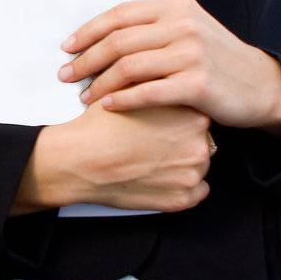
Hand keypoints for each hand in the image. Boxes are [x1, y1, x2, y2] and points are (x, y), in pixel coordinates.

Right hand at [15, 102, 212, 213]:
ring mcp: (192, 174)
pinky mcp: (181, 198)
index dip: (178, 115)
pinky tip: (160, 177)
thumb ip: (156, 86)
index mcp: (191, 115)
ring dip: (181, 162)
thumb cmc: (100, 127)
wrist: (80, 159)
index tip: (164, 120)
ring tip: (151, 158)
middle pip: (200, 139)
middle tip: (154, 139)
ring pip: (197, 165)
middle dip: (181, 139)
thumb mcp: (131, 92)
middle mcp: (199, 144)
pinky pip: (195, 192)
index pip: (197, 112)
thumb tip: (166, 81)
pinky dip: (180, 186)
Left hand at [58, 0, 280, 131]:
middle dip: (86, 59)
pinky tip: (106, 107)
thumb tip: (102, 33)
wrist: (262, 86)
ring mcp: (191, 54)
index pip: (120, 15)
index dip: (89, 31)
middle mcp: (183, 25)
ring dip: (99, 83)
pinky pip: (147, 92)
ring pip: (129, 67)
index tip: (68, 47)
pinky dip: (122, 100)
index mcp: (176, 7)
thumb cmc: (217, 60)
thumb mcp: (189, 29)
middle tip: (65, 74)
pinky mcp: (198, 84)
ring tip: (83, 95)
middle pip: (118, 41)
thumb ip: (154, 26)